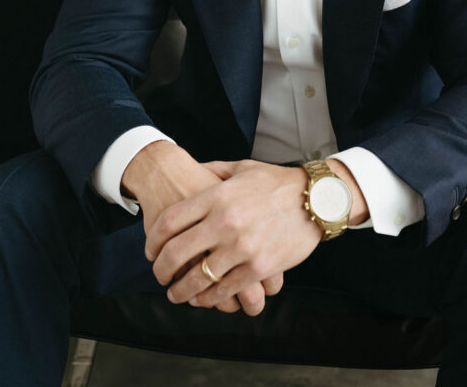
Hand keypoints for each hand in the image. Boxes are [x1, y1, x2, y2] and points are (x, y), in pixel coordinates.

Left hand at [144, 159, 322, 313]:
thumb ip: (213, 170)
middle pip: (177, 252)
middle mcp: (225, 221)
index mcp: (217, 195)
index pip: (170, 221)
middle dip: (161, 269)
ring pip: (198, 278)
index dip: (153, 240)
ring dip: (181, 291)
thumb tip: (193, 170)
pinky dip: (209, 298)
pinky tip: (202, 298)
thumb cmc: (277, 183)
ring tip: (176, 293)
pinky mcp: (259, 267)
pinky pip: (225, 290)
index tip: (151, 250)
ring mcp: (242, 247)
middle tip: (159, 275)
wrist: (315, 199)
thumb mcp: (242, 168)